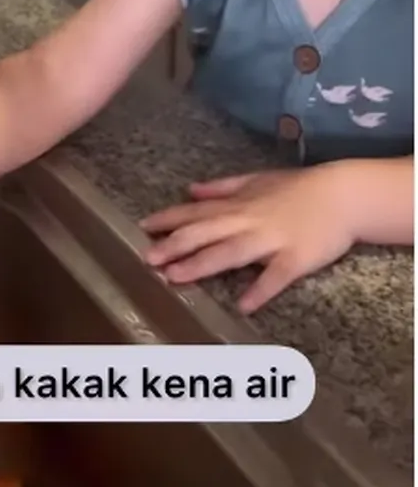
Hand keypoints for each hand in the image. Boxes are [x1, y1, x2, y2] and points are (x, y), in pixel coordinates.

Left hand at [140, 165, 356, 314]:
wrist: (343, 195)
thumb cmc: (299, 188)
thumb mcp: (257, 180)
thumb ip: (222, 188)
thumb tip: (190, 189)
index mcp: (239, 205)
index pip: (197, 212)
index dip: (169, 218)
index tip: (143, 227)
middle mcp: (249, 221)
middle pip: (206, 233)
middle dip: (175, 245)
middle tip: (148, 259)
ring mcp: (271, 240)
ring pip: (231, 253)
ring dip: (202, 264)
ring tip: (175, 277)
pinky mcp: (295, 259)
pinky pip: (276, 276)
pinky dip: (261, 290)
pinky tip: (244, 305)